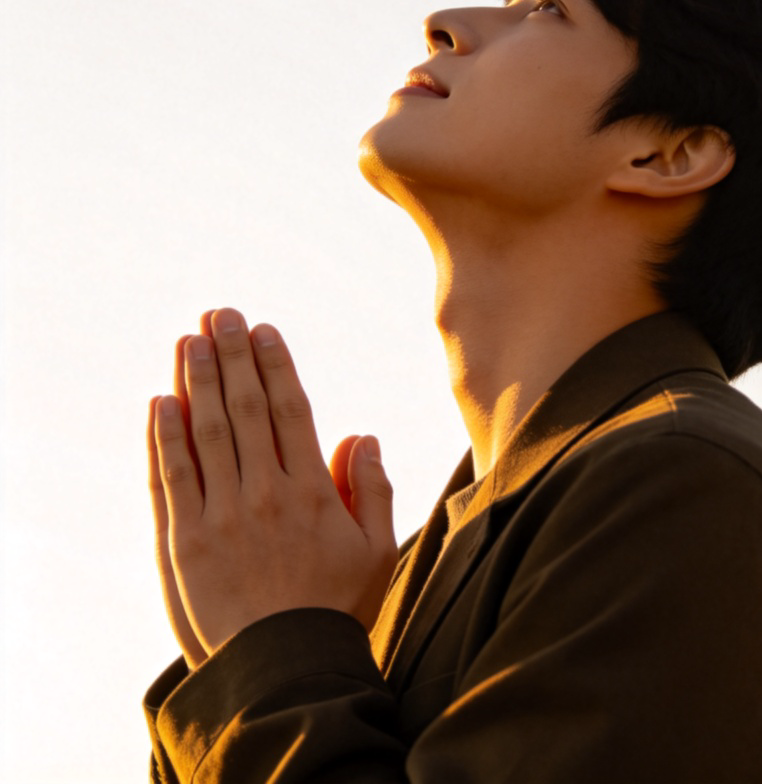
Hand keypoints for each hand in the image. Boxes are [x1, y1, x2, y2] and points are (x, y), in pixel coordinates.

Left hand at [148, 308, 397, 664]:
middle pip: (245, 409)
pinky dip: (164, 437)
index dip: (275, 365)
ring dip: (197, 382)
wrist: (284, 669)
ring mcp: (222, 516)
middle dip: (232, 356)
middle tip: (219, 314)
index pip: (291, 411)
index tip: (263, 329)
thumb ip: (374, 489)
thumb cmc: (337, 608)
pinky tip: (160, 401)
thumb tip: (364, 434)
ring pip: (207, 433)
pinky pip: (172, 478)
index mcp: (313, 491)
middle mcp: (266, 493)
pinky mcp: (185, 541)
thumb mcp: (378, 550)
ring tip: (190, 340)